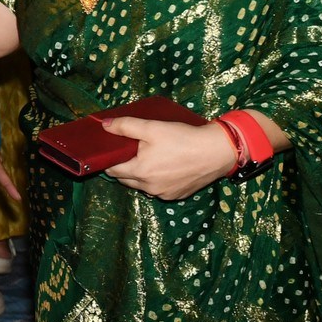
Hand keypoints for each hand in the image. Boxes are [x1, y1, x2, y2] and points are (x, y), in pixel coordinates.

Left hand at [100, 117, 235, 200]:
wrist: (217, 151)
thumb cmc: (182, 138)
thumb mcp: (151, 127)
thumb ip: (125, 126)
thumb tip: (104, 126)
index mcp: (140, 172)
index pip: (113, 170)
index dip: (109, 160)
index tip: (110, 151)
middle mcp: (150, 188)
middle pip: (126, 180)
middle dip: (123, 168)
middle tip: (128, 152)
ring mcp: (165, 194)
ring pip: (143, 186)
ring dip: (140, 175)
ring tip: (146, 158)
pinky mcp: (178, 195)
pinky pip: (159, 189)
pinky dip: (156, 180)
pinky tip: (164, 167)